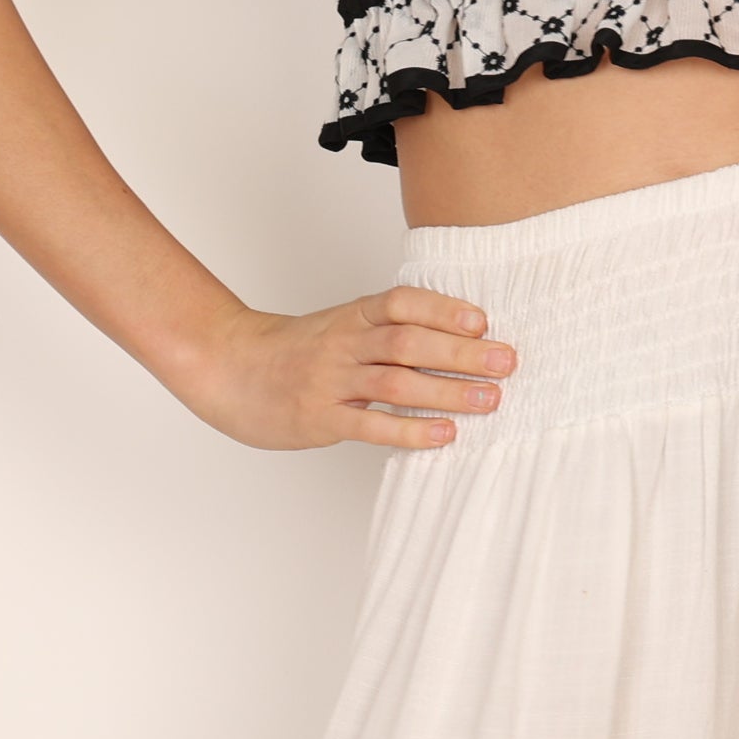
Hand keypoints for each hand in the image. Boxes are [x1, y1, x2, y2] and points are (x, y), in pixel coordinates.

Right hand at [173, 285, 516, 449]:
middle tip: (507, 362)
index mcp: (354, 314)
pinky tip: (443, 435)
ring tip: (490, 401)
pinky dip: (410, 430)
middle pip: (410, 341)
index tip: (484, 321)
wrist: (230, 368)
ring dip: (448, 391)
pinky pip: (371, 425)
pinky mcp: (321, 418)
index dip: (445, 309)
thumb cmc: (297, 349)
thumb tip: (455, 338)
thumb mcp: (342, 325)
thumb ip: (387, 329)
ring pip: (397, 382)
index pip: (405, 302)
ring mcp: (332, 380)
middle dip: (463, 353)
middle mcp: (346, 342)